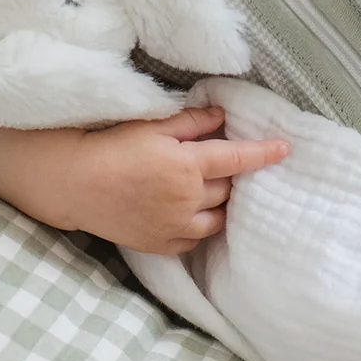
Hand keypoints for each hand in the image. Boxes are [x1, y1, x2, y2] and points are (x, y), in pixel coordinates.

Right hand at [61, 104, 289, 255]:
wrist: (75, 182)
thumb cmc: (111, 145)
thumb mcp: (152, 125)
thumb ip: (191, 121)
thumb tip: (221, 116)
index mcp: (188, 165)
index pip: (237, 159)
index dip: (263, 153)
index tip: (285, 148)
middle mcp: (187, 199)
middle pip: (226, 189)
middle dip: (226, 176)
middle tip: (214, 162)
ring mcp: (175, 226)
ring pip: (216, 218)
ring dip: (217, 203)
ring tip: (206, 191)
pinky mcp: (161, 245)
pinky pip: (194, 240)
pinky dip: (197, 226)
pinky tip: (187, 213)